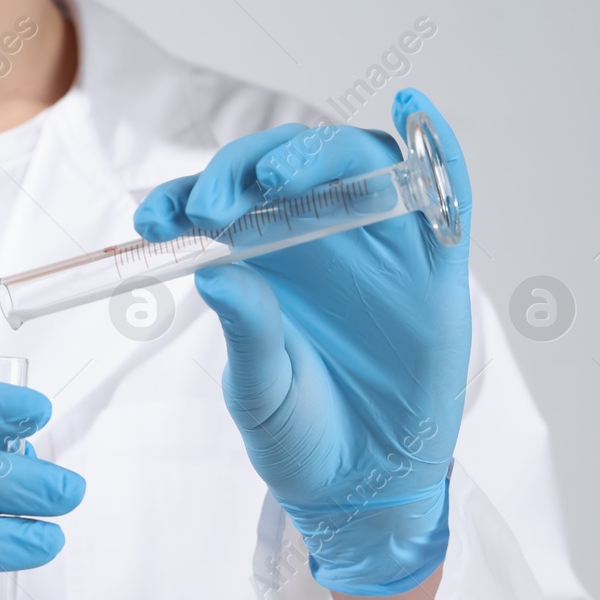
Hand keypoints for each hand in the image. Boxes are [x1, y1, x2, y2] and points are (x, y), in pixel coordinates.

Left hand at [134, 88, 472, 595]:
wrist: (359, 488)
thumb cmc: (302, 436)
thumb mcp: (260, 390)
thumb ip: (247, 331)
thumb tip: (213, 270)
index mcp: (266, 258)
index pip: (228, 199)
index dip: (189, 195)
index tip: (154, 220)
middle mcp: (322, 239)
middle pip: (290, 168)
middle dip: (243, 172)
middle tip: (211, 207)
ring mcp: (381, 249)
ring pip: (358, 167)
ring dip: (319, 157)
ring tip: (278, 180)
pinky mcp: (437, 269)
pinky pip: (446, 196)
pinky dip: (438, 148)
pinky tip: (416, 110)